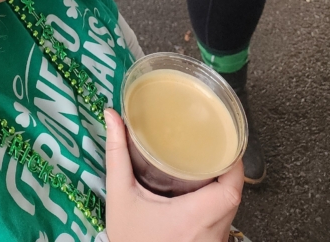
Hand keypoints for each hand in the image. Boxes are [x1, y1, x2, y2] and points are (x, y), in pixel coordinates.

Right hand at [104, 109, 242, 241]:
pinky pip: (224, 221)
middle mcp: (211, 232)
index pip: (231, 190)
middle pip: (234, 196)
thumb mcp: (120, 196)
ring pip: (230, 210)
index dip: (234, 165)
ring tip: (210, 162)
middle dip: (227, 170)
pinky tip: (204, 190)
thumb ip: (117, 155)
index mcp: (193, 217)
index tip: (227, 142)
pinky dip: (218, 204)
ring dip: (223, 188)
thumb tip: (112, 116)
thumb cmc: (129, 238)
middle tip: (215, 144)